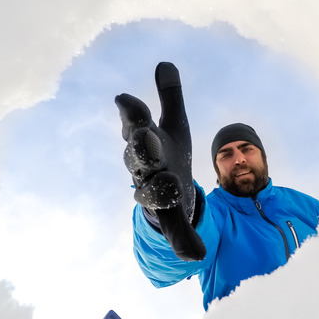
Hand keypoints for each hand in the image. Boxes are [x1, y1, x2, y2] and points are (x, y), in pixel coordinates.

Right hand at [115, 62, 205, 260]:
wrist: (168, 194)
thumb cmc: (168, 155)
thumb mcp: (174, 126)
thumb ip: (171, 98)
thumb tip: (165, 64)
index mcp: (146, 142)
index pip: (134, 125)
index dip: (130, 114)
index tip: (124, 99)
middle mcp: (144, 168)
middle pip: (138, 156)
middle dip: (140, 146)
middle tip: (144, 136)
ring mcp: (155, 193)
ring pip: (150, 191)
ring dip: (158, 189)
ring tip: (170, 185)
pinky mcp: (169, 218)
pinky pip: (174, 230)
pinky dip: (183, 242)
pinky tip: (195, 255)